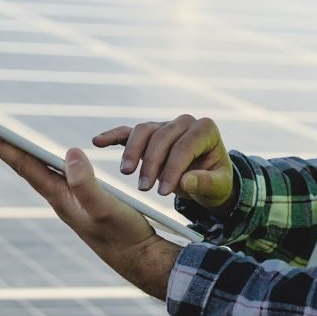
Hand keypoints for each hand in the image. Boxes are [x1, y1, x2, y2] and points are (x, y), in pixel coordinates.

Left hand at [0, 131, 177, 298]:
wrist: (137, 257)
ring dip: (26, 156)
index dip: (4, 148)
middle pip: (28, 168)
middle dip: (7, 149)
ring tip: (12, 144)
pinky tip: (58, 162)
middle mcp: (61, 197)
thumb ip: (86, 182)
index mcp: (60, 197)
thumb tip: (70, 152)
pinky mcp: (85, 201)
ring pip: (42, 172)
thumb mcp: (104, 207)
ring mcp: (72, 201)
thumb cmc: (122, 234)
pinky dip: (51, 163)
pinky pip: (60, 176)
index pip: (26, 166)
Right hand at [93, 115, 234, 216]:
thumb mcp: (218, 185)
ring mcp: (165, 125)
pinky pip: (129, 132)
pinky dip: (114, 135)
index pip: (185, 146)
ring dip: (133, 152)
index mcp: (205, 129)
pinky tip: (98, 141)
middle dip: (151, 163)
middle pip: (162, 136)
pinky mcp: (150, 134)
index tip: (163, 193)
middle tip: (144, 188)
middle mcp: (185, 122)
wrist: (208, 177)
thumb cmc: (215, 180)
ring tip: (127, 173)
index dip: (172, 169)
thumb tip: (186, 180)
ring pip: (144, 131)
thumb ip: (204, 182)